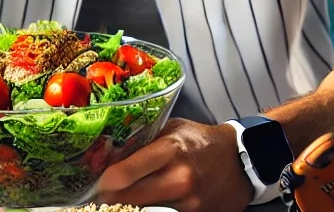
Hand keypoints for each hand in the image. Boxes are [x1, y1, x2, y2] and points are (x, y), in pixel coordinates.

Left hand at [96, 119, 253, 211]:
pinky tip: (143, 204)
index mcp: (171, 149)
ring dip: (127, 207)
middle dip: (108, 199)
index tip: (93, 182)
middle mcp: (179, 178)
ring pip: (143, 211)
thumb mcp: (172, 129)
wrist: (240, 161)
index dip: (103, 182)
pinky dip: (149, 210)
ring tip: (116, 200)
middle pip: (129, 199)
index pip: (125, 173)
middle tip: (97, 195)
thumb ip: (145, 141)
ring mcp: (188, 201)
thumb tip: (109, 153)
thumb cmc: (200, 140)